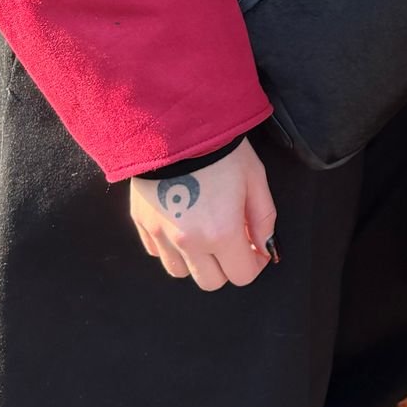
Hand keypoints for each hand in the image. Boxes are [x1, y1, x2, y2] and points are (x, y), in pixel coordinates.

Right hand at [130, 138, 276, 290]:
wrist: (175, 125)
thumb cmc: (221, 148)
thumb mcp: (255, 179)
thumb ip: (263, 219)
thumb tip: (264, 247)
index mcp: (221, 233)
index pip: (241, 275)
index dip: (254, 264)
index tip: (255, 248)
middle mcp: (189, 242)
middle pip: (210, 282)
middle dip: (226, 266)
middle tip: (232, 241)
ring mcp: (161, 234)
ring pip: (181, 272)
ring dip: (197, 260)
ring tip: (205, 232)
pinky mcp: (141, 223)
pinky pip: (157, 252)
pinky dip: (171, 247)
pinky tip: (182, 223)